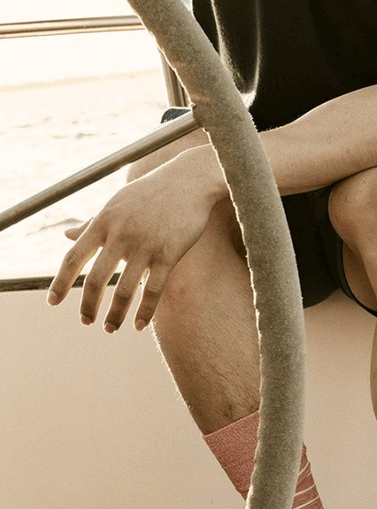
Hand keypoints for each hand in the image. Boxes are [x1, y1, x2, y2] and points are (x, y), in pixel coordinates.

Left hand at [48, 149, 226, 331]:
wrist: (190, 179)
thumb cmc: (151, 191)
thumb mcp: (117, 203)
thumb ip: (92, 223)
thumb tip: (66, 235)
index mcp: (103, 222)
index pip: (73, 258)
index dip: (60, 283)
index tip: (53, 302)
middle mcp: (120, 235)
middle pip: (96, 280)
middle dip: (88, 306)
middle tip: (86, 321)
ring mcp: (145, 245)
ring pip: (124, 290)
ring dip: (115, 315)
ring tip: (110, 328)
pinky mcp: (169, 252)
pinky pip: (153, 289)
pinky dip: (145, 311)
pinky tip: (139, 325)